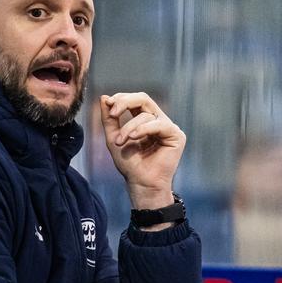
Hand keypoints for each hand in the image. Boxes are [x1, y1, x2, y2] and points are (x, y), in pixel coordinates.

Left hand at [99, 92, 185, 209]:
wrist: (141, 183)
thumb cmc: (130, 164)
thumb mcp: (114, 138)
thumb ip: (109, 119)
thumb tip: (104, 98)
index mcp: (146, 120)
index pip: (135, 100)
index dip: (122, 98)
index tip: (108, 104)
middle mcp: (159, 121)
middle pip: (144, 99)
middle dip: (125, 102)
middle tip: (113, 112)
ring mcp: (169, 128)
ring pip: (146, 115)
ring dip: (129, 127)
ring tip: (120, 142)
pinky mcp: (177, 136)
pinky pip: (159, 124)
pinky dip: (144, 129)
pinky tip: (134, 138)